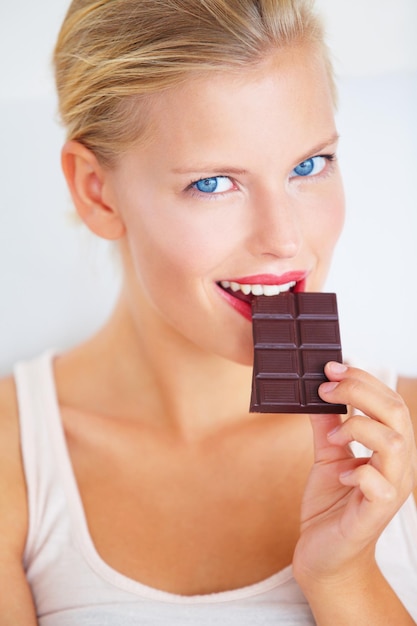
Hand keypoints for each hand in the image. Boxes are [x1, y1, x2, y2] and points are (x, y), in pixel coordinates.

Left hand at [293, 361, 416, 587]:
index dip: (363, 379)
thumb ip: (327, 425)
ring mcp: (390, 491)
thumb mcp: (327, 456)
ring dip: (359, 428)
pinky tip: (342, 475)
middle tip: (326, 386)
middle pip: (397, 413)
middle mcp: (398, 467)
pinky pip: (379, 486)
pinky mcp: (374, 515)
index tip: (330, 367)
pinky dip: (359, 472)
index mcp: (389, 449)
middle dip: (360, 391)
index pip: (390, 401)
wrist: (324, 556)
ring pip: (396, 443)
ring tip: (334, 435)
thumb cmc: (332, 505)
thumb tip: (319, 391)